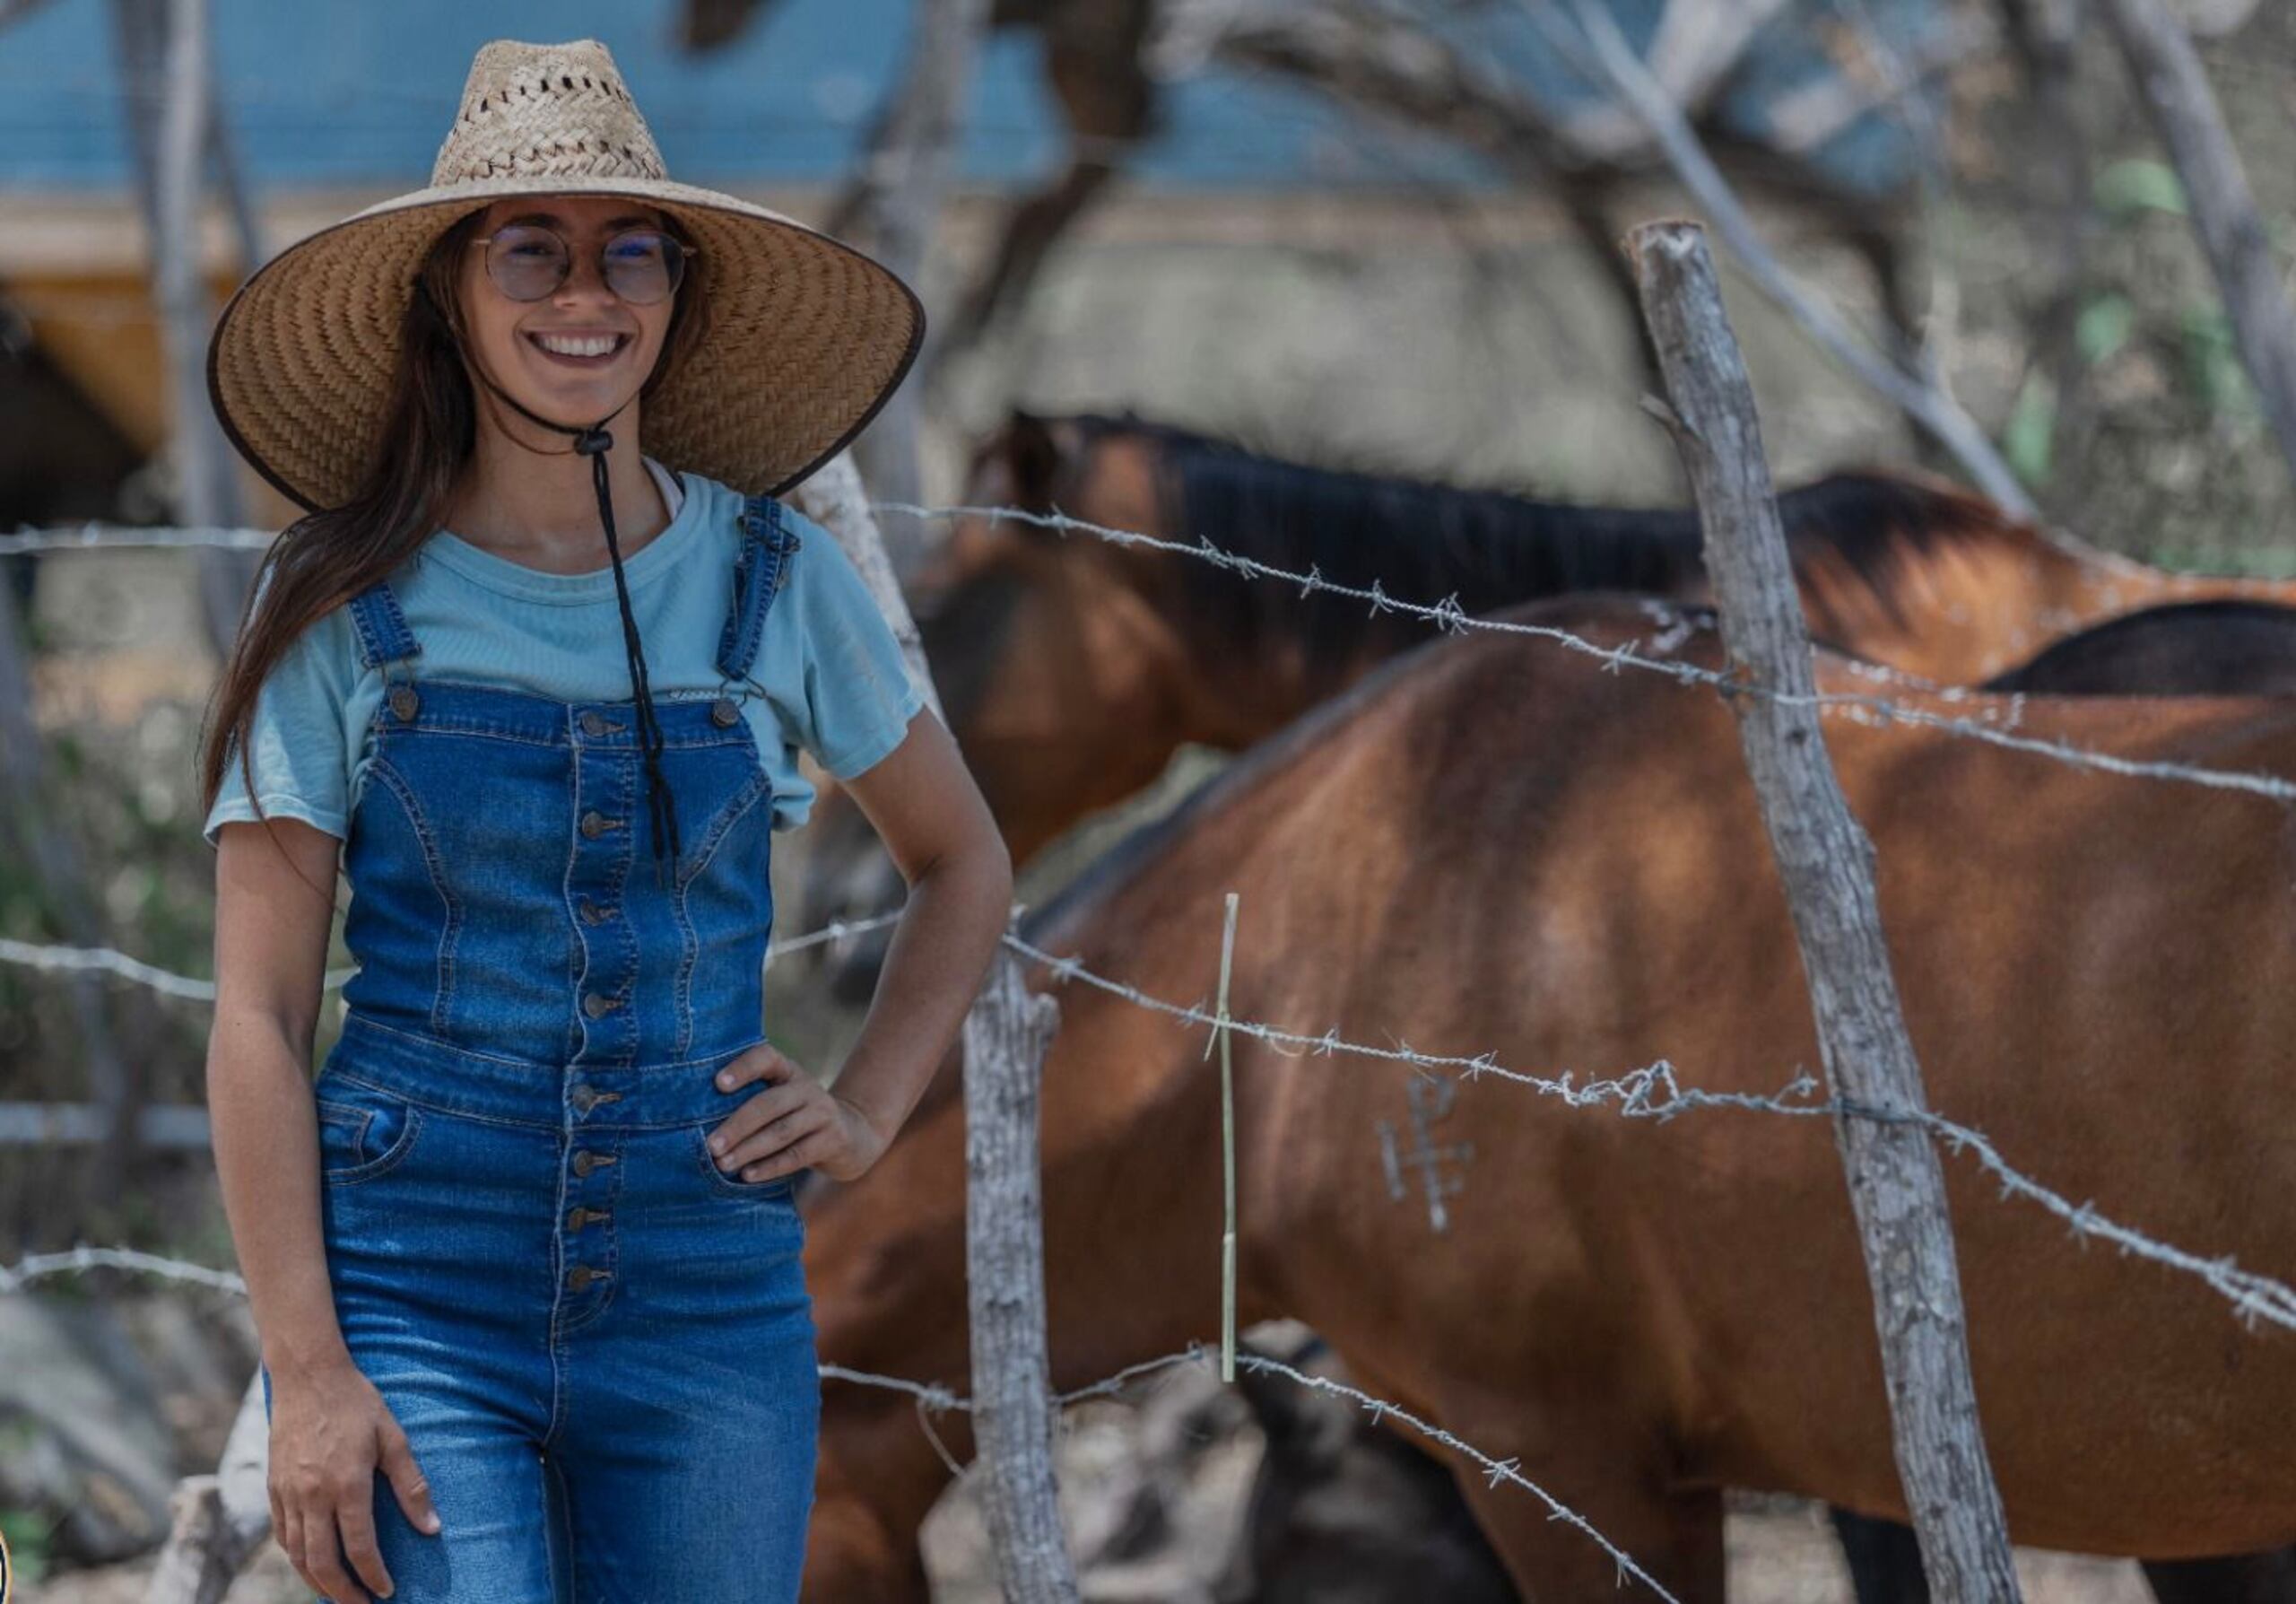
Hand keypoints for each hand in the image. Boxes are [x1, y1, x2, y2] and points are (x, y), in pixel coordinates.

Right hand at [268, 1352, 440, 1601]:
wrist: (308, 1375)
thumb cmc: (357, 1403)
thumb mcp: (394, 1438)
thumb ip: (412, 1486)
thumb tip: (432, 1528)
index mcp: (346, 1484)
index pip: (359, 1547)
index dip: (373, 1575)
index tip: (387, 1592)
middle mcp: (312, 1495)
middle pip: (321, 1562)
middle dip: (342, 1592)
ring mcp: (288, 1492)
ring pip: (297, 1554)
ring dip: (315, 1580)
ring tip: (337, 1593)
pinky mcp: (273, 1487)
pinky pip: (282, 1534)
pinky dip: (295, 1556)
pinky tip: (310, 1562)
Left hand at [706, 1042, 888, 1184]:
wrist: (852, 1134)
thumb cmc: (797, 1117)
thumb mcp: (782, 1098)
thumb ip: (752, 1100)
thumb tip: (698, 1120)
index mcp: (788, 1071)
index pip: (765, 1058)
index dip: (743, 1068)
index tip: (718, 1084)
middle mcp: (807, 1087)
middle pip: (768, 1103)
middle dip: (737, 1125)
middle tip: (710, 1145)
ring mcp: (823, 1113)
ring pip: (781, 1132)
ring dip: (749, 1149)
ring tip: (723, 1163)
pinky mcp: (833, 1139)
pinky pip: (797, 1155)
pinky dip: (770, 1167)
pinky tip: (748, 1176)